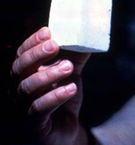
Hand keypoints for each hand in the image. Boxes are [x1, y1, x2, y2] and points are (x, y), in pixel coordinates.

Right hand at [10, 27, 90, 143]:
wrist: (65, 129)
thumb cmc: (62, 97)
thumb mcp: (70, 74)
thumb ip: (76, 56)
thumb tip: (90, 36)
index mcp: (25, 74)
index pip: (22, 54)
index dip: (32, 42)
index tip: (48, 30)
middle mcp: (18, 88)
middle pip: (19, 68)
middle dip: (37, 54)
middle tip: (55, 45)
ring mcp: (23, 107)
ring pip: (28, 88)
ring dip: (48, 75)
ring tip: (68, 66)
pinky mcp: (33, 124)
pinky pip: (39, 109)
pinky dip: (55, 97)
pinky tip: (71, 88)